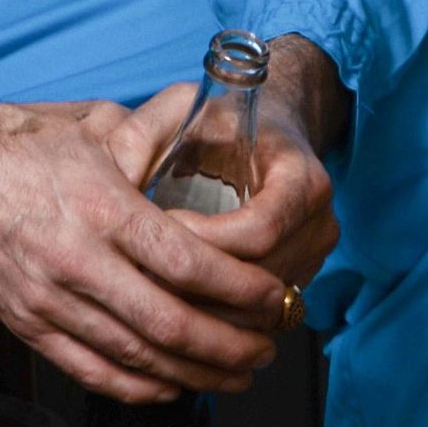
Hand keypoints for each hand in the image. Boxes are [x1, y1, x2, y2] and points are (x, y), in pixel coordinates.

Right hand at [0, 23, 291, 404]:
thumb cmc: (10, 145)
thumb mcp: (88, 124)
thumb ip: (152, 126)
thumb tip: (202, 103)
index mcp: (99, 208)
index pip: (187, 265)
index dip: (241, 291)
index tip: (274, 296)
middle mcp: (75, 262)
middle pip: (170, 324)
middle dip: (232, 342)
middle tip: (271, 344)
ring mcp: (47, 301)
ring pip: (135, 357)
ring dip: (196, 372)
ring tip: (239, 373)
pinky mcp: (25, 325)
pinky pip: (91, 370)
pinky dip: (138, 386)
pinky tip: (173, 387)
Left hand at [151, 87, 341, 301]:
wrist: (269, 131)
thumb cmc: (223, 122)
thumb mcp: (185, 110)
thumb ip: (145, 135)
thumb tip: (108, 176)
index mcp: (303, 180)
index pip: (259, 232)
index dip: (206, 239)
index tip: (163, 228)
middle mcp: (320, 223)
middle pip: (258, 277)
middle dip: (198, 282)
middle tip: (142, 275)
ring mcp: (313, 257)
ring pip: (257, 307)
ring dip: (204, 308)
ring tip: (151, 295)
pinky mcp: (299, 278)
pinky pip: (258, 314)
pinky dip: (216, 316)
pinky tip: (176, 307)